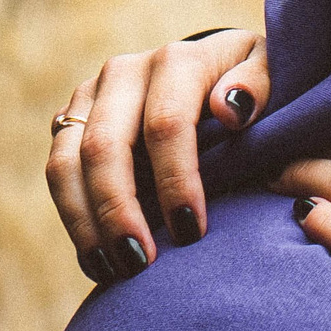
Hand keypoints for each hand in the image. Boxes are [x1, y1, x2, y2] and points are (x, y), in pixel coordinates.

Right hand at [49, 29, 267, 281]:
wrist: (214, 69)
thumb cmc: (252, 84)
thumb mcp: (272, 73)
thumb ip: (259, 84)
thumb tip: (229, 110)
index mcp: (176, 60)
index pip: (165, 124)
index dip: (175, 181)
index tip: (191, 232)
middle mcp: (123, 72)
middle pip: (105, 147)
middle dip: (119, 210)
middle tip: (140, 263)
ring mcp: (90, 96)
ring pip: (65, 163)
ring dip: (85, 222)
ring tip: (111, 270)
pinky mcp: (71, 122)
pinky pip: (58, 175)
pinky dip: (74, 220)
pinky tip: (97, 260)